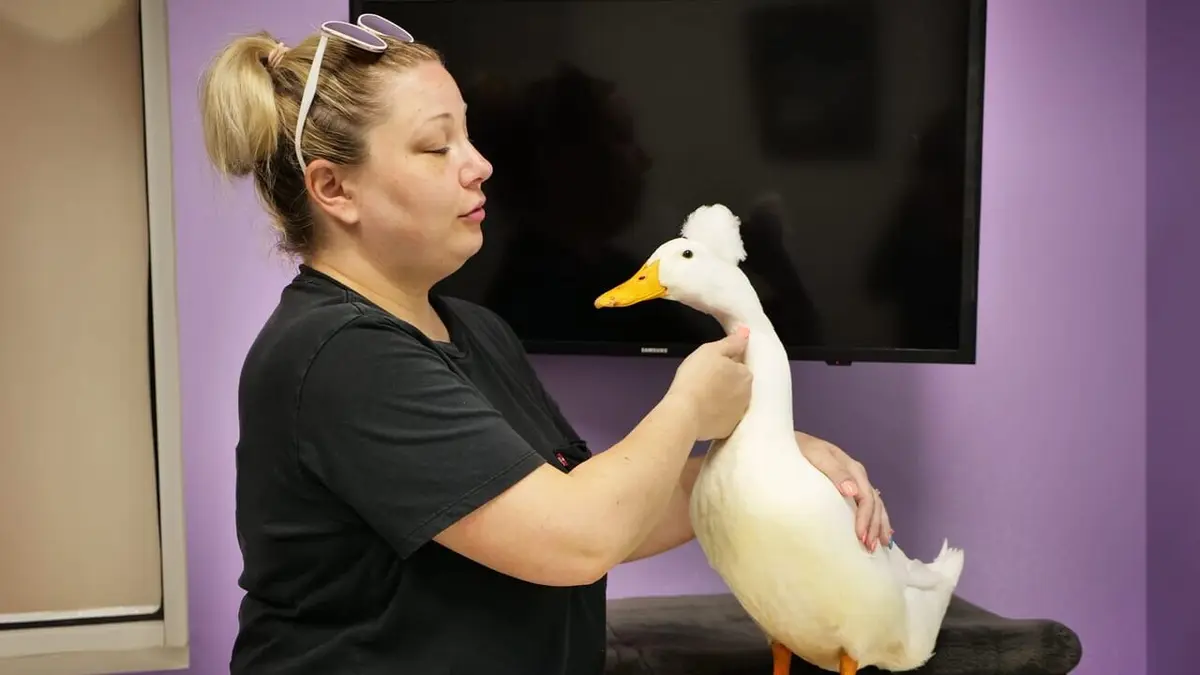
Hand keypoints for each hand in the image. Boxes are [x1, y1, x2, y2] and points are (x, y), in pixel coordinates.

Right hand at [669, 327, 751, 440]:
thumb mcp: (710, 351)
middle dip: (726, 382)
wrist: (685, 413)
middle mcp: (748, 395)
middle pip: (738, 384)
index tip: (710, 367)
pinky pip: (724, 418)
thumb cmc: (696, 377)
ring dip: (722, 399)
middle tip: (705, 381)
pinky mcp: (728, 429)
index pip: (739, 365)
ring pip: (732, 402)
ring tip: (703, 397)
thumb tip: (746, 333)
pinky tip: (703, 412)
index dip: (725, 364)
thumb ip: (731, 342)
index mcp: (745, 374)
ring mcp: (739, 414)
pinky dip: (716, 415)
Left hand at [795, 431, 891, 551]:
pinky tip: (879, 532)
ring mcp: (855, 481)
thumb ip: (835, 472)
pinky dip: (876, 519)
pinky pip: (869, 504)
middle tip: (869, 547)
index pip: (866, 498)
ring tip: (880, 545)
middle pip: (874, 504)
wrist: (789, 442)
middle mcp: (857, 476)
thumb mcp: (817, 456)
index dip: (866, 518)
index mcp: (853, 468)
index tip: (860, 536)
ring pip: (876, 505)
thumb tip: (853, 491)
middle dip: (874, 526)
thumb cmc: (801, 449)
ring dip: (879, 525)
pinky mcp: (849, 486)